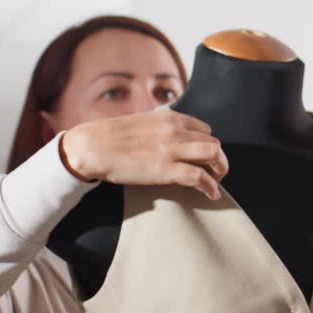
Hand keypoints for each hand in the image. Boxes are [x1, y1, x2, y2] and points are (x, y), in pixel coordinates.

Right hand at [60, 107, 228, 199]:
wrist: (92, 146)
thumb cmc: (111, 136)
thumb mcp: (142, 122)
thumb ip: (160, 127)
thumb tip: (171, 138)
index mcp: (170, 118)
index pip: (204, 129)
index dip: (207, 144)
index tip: (205, 155)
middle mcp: (175, 131)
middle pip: (212, 143)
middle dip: (218, 159)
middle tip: (215, 170)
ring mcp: (172, 150)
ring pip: (213, 156)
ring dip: (220, 169)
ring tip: (217, 181)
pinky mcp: (166, 171)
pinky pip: (199, 177)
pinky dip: (210, 187)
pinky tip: (212, 194)